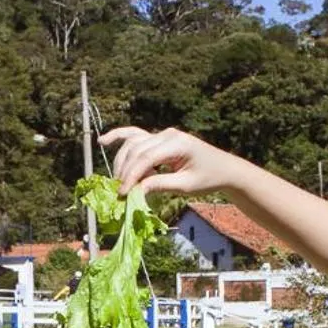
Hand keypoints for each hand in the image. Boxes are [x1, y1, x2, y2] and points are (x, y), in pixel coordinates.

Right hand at [100, 126, 244, 197]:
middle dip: (124, 171)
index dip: (131, 176)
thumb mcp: (185, 186)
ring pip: (132, 143)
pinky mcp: (159, 138)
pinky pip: (136, 135)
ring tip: (119, 181)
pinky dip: (119, 137)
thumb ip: (159, 185)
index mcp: (177, 143)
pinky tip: (103, 141)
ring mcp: (162, 134)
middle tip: (119, 192)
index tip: (122, 194)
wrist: (224, 169)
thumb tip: (135, 190)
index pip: (145, 158)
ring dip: (122, 161)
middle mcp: (167, 134)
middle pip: (136, 150)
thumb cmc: (208, 178)